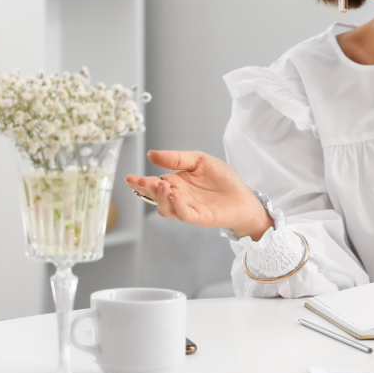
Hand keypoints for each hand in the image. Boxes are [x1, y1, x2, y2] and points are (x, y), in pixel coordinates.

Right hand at [125, 149, 273, 240]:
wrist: (243, 195)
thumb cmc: (222, 179)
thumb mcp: (198, 160)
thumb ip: (176, 158)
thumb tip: (151, 154)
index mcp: (175, 183)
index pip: (153, 184)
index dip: (140, 182)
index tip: (130, 178)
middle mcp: (177, 197)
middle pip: (155, 196)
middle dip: (145, 189)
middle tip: (140, 181)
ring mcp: (186, 209)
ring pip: (165, 208)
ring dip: (160, 198)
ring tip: (161, 185)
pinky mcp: (198, 217)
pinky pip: (183, 214)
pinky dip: (177, 206)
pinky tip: (175, 195)